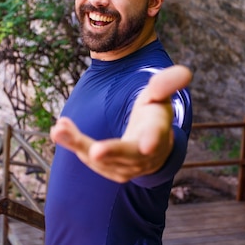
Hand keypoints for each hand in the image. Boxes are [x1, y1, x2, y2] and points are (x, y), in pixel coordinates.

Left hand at [50, 65, 191, 182]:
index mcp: (157, 131)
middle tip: (95, 151)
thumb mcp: (159, 95)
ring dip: (79, 145)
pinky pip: (91, 159)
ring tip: (58, 129)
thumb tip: (186, 73)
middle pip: (126, 154)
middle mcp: (144, 155)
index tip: (147, 146)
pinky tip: (60, 129)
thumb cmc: (154, 113)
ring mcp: (128, 167)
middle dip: (111, 153)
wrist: (151, 144)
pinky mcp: (111, 172)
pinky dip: (75, 145)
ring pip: (102, 160)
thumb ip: (166, 83)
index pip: (156, 136)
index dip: (152, 141)